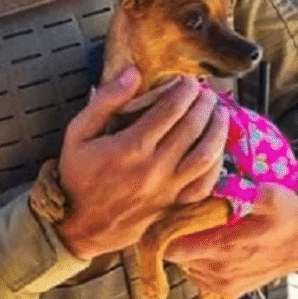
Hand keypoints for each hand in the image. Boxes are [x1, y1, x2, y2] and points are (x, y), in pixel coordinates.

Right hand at [55, 67, 229, 259]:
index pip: (170, 109)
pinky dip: (216, 162)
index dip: (184, 90)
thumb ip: (105, 101)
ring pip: (205, 154)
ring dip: (217, 128)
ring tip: (219, 111)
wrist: (81, 225)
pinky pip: (205, 182)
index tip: (188, 80)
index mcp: (130, 147)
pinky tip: (217, 146)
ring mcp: (168, 188)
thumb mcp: (77, 133)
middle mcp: (154, 167)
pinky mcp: (174, 203)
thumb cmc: (78, 175)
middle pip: (191, 126)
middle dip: (203, 103)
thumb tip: (133, 73)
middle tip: (206, 90)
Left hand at [164, 184, 297, 298]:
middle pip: (176, 257)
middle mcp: (220, 272)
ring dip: (188, 250)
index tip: (169, 215)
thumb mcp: (273, 196)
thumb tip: (220, 187)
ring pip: (186, 267)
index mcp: (226, 248)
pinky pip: (199, 277)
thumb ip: (246, 193)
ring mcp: (223, 285)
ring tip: (199, 231)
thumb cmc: (287, 216)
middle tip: (182, 219)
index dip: (166, 231)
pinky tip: (211, 246)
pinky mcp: (228, 291)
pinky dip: (199, 263)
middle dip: (175, 238)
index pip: (173, 248)